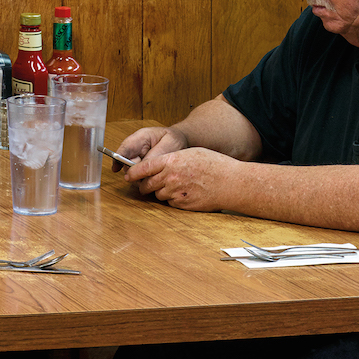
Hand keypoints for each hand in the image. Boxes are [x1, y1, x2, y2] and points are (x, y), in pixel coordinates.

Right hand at [111, 125, 184, 173]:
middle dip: (136, 172)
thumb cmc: (174, 139)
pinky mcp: (141, 166)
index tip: (116, 168)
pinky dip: (145, 179)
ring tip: (157, 174)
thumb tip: (145, 166)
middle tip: (150, 174)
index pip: (125, 148)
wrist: (179, 140)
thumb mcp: (169, 144)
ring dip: (142, 177)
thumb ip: (157, 154)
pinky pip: (139, 176)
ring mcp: (138, 157)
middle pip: (126, 163)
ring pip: (132, 172)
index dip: (118, 159)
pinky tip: (155, 177)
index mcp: (141, 137)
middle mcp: (136, 148)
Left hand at [129, 146, 243, 210]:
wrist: (230, 182)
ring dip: (161, 191)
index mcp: (171, 161)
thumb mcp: (190, 153)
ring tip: (175, 185)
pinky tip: (185, 193)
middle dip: (144, 185)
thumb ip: (172, 159)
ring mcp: (176, 193)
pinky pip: (171, 203)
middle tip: (146, 183)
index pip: (143, 168)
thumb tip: (159, 163)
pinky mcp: (183, 205)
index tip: (128, 175)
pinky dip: (173, 199)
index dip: (133, 173)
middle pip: (147, 185)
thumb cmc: (213, 164)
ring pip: (158, 194)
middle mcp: (170, 178)